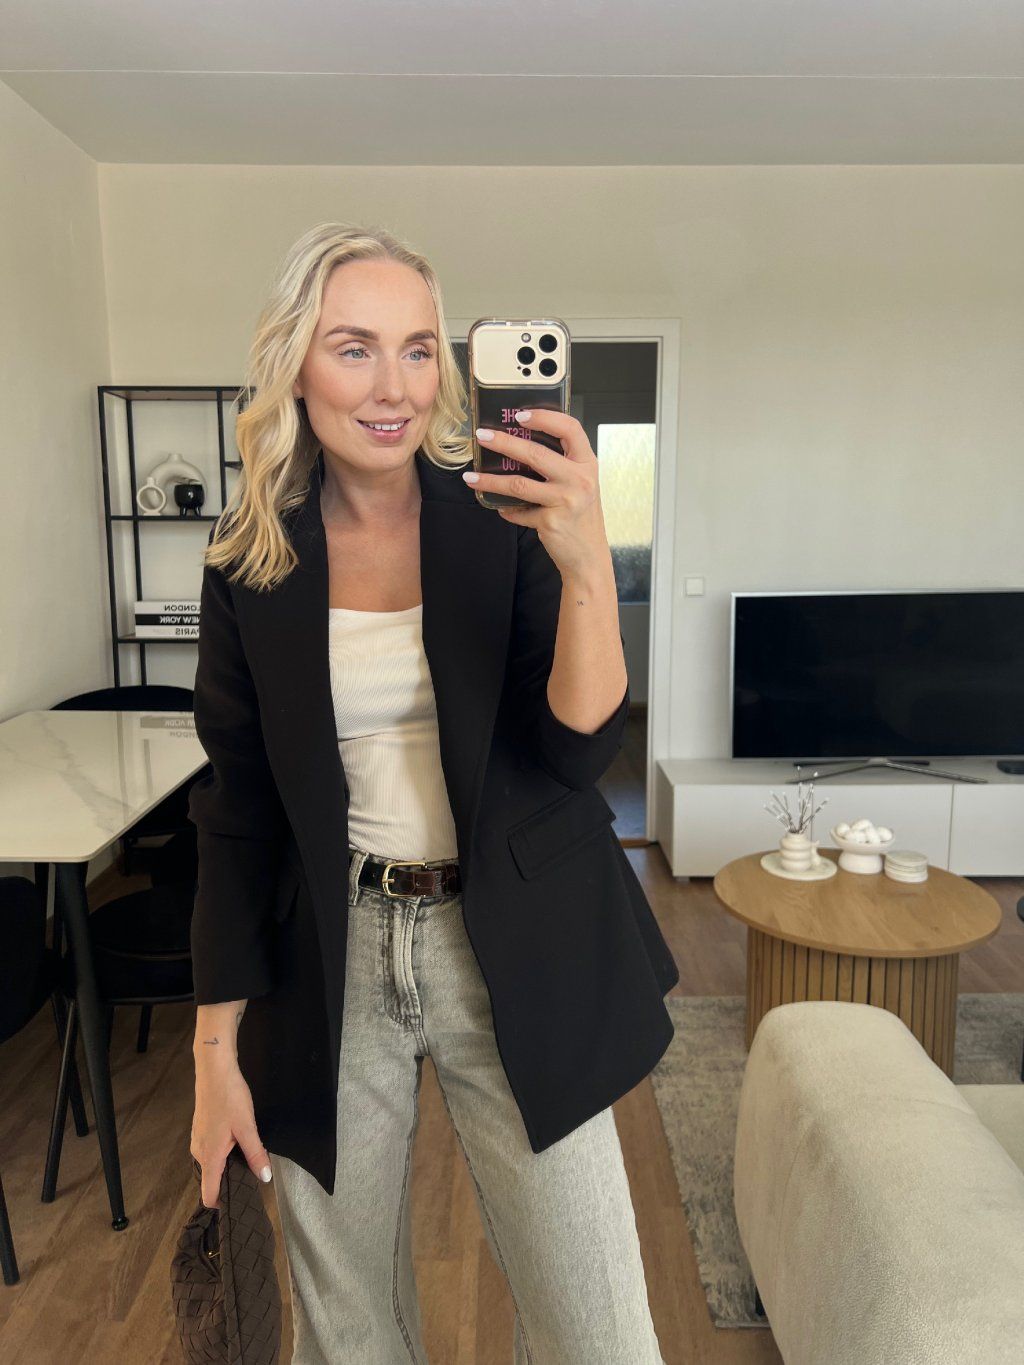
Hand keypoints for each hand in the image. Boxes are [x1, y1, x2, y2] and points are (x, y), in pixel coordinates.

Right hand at [191, 1056, 272, 1209]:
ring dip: (226, 1165)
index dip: (221, 1204)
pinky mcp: (200, 1130)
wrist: (214, 1070)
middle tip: (250, 1179)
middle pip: (211, 1179)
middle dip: (228, 1182)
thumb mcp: (247, 1127)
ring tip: (246, 1160)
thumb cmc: (230, 1097)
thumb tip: (264, 1178)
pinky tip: (235, 1141)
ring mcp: (197, 1140)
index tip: (237, 1205)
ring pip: (211, 1163)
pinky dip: (221, 1153)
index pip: (208, 1193)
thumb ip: (255, 1154)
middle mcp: (199, 1152)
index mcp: (209, 1156)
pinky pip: (210, 1150)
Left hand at [464, 409, 610, 578]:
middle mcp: (580, 479)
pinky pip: (519, 511)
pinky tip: (500, 508)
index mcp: (587, 463)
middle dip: (503, 442)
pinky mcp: (551, 521)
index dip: (545, 417)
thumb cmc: (581, 516)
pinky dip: (506, 510)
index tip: (520, 415)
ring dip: (490, 480)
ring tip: (471, 476)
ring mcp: (566, 501)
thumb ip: (561, 464)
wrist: (588, 556)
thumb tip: (520, 443)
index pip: (570, 429)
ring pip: (519, 483)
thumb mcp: (580, 484)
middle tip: (482, 436)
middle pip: (536, 453)